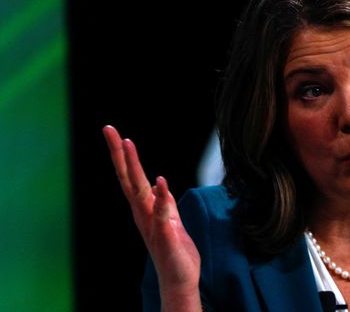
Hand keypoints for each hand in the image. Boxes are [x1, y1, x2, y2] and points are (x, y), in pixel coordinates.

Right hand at [103, 125, 200, 309]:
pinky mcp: (166, 236)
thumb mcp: (170, 219)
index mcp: (145, 207)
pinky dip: (161, 198)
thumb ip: (163, 202)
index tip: (113, 132)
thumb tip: (156, 183)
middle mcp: (143, 213)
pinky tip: (160, 181)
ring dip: (134, 167)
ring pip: (140, 191)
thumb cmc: (174, 249)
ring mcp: (153, 224)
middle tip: (109, 130)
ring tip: (128, 144)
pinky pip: (162, 214)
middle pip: (129, 178)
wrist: (179, 279)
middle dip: (120, 153)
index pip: (130, 176)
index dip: (122, 154)